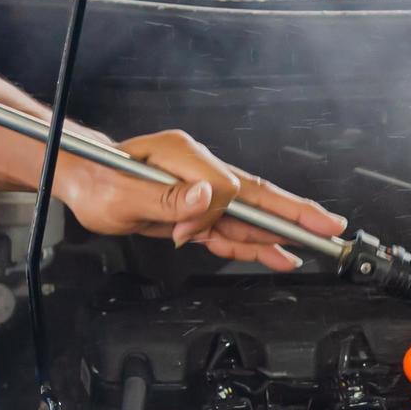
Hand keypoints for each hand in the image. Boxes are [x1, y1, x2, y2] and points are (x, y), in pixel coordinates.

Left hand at [57, 129, 345, 270]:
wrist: (81, 183)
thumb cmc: (96, 181)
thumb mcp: (124, 192)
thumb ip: (168, 196)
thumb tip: (207, 196)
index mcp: (185, 156)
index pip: (225, 185)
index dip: (214, 213)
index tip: (188, 231)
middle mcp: (200, 170)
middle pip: (257, 194)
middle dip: (295, 212)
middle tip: (329, 227)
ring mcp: (202, 190)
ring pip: (249, 216)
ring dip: (278, 234)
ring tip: (313, 246)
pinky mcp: (197, 210)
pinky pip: (232, 230)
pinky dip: (255, 244)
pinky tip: (277, 253)